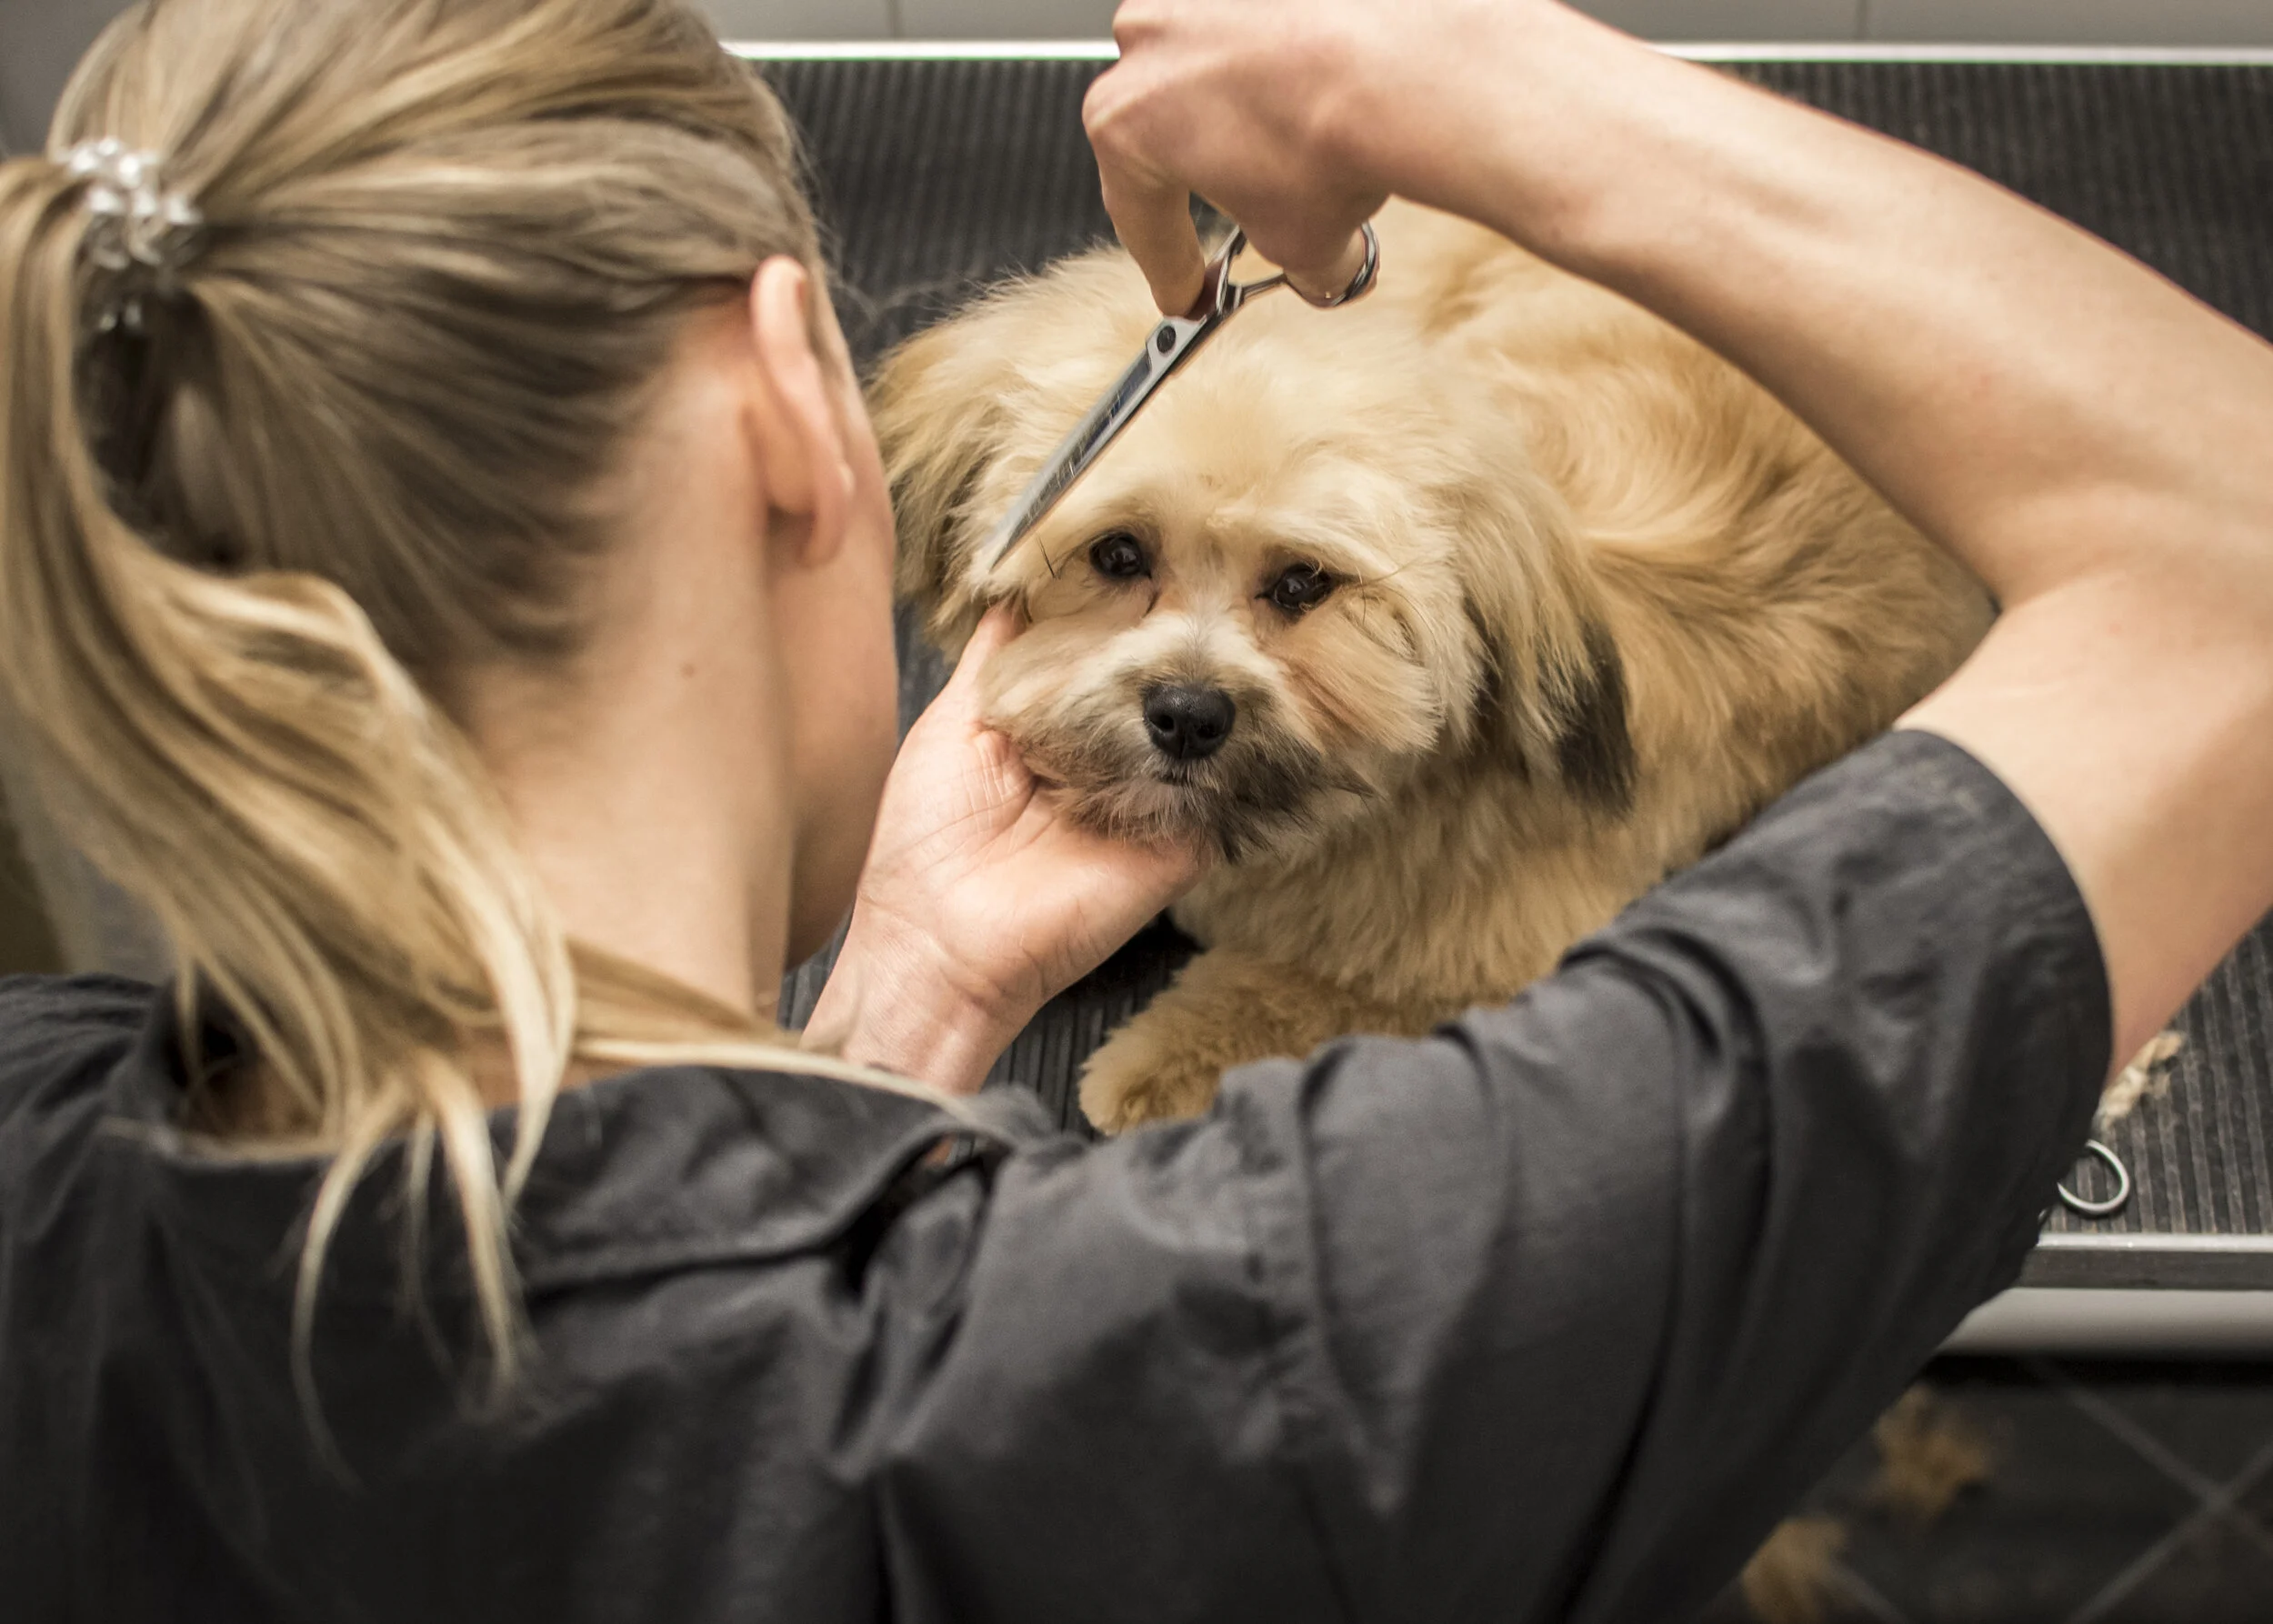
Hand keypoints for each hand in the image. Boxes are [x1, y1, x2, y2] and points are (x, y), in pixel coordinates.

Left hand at [806, 609, 1205, 1092]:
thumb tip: (1022, 580)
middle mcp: (1112, 755)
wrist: (941, 944)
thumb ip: (999, 655)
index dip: (1125, 603)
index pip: (1108, 650)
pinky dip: (1243, 745)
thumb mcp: (954, 721)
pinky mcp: (1182, 839)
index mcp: (1059, 724)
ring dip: (1215, 677)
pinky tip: (1251, 685)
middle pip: (1158, 680)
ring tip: (1234, 610)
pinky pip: (1226, 787)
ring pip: (1200, 724)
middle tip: (1204, 561)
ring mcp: (1152, 796)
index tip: (1147, 544)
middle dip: (1178, 629)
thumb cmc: (927, 843)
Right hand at [1085, 0, 1401, 312]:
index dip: (1169, 268)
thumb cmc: (1328, 144)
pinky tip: (1319, 100)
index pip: (1141, 217)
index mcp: (1124, 120)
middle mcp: (1147, 43)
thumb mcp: (1299, 244)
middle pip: (1167, 130)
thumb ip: (1289, 261)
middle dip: (1204, 180)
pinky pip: (1261, 35)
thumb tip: (1316, 268)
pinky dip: (1282, 71)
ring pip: (1211, 72)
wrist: (1401, 74)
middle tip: (1244, 221)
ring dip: (1241, 116)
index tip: (1188, 292)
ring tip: (1295, 154)